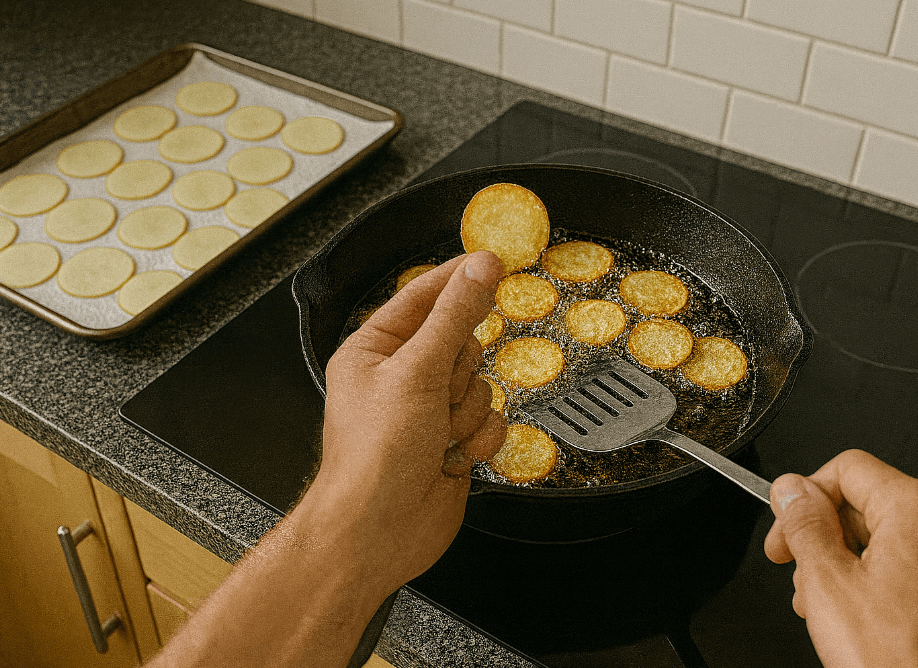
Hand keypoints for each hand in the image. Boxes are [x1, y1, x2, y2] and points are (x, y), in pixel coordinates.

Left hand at [147, 252, 506, 667]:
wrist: (378, 531)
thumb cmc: (373, 455)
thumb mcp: (417, 371)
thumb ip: (456, 316)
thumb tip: (480, 269)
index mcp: (375, 350)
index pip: (422, 297)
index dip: (457, 279)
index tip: (492, 261)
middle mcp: (401, 377)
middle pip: (461, 342)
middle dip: (458, 371)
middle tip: (437, 392)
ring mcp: (427, 411)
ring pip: (480, 384)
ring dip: (466, 411)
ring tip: (437, 434)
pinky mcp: (451, 441)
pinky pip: (490, 420)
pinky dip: (477, 438)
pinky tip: (451, 456)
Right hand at [765, 449, 917, 667]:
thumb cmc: (900, 661)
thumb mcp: (827, 582)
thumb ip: (804, 524)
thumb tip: (791, 490)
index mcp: (916, 509)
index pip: (846, 468)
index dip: (803, 496)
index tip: (782, 524)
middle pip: (863, 502)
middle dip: (820, 534)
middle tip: (792, 566)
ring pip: (880, 536)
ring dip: (839, 561)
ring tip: (818, 602)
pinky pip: (903, 564)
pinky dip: (868, 580)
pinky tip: (848, 614)